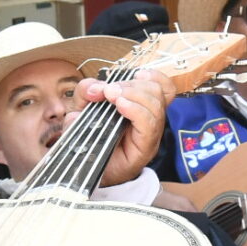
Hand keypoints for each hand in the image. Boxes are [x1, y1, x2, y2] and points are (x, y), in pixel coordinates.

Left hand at [85, 69, 170, 186]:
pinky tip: (120, 105)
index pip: (163, 86)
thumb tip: (93, 87)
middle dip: (131, 84)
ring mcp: (150, 134)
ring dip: (132, 93)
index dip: (151, 75)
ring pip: (156, 103)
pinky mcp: (145, 148)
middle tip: (109, 90)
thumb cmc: (89, 141)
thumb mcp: (83, 110)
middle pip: (156, 91)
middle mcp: (151, 120)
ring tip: (111, 96)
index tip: (132, 73)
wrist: (87, 172)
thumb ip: (86, 94)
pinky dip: (135, 109)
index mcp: (142, 108)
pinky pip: (149, 123)